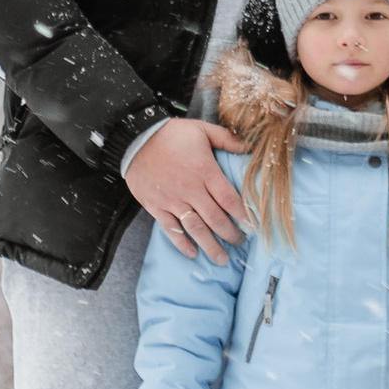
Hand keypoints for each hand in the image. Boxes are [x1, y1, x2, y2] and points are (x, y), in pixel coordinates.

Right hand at [125, 118, 248, 260]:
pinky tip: (192, 253)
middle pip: (215, 218)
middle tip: (240, 243)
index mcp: (205, 171)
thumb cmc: (171, 134)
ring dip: (210, 245)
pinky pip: (171, 230)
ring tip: (221, 258)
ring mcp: (172, 200)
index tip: (252, 227)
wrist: (136, 138)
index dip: (243, 215)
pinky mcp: (156, 206)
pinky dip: (182, 243)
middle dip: (230, 234)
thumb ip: (227, 139)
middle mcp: (190, 189)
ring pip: (196, 228)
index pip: (229, 198)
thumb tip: (250, 145)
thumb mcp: (202, 130)